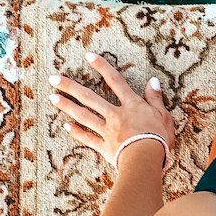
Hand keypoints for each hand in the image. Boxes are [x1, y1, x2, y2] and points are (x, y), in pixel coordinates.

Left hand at [51, 52, 174, 167]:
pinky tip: (66, 126)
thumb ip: (155, 98)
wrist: (147, 159)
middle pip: (90, 98)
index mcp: (131, 105)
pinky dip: (77, 133)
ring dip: (67, 106)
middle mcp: (115, 115)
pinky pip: (88, 139)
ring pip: (84, 116)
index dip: (102, 67)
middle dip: (71, 87)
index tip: (88, 56)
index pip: (115, 81)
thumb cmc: (159, 138)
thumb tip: (152, 80)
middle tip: (53, 78)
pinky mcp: (105, 147)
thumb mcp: (163, 115)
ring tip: (52, 97)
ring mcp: (107, 131)